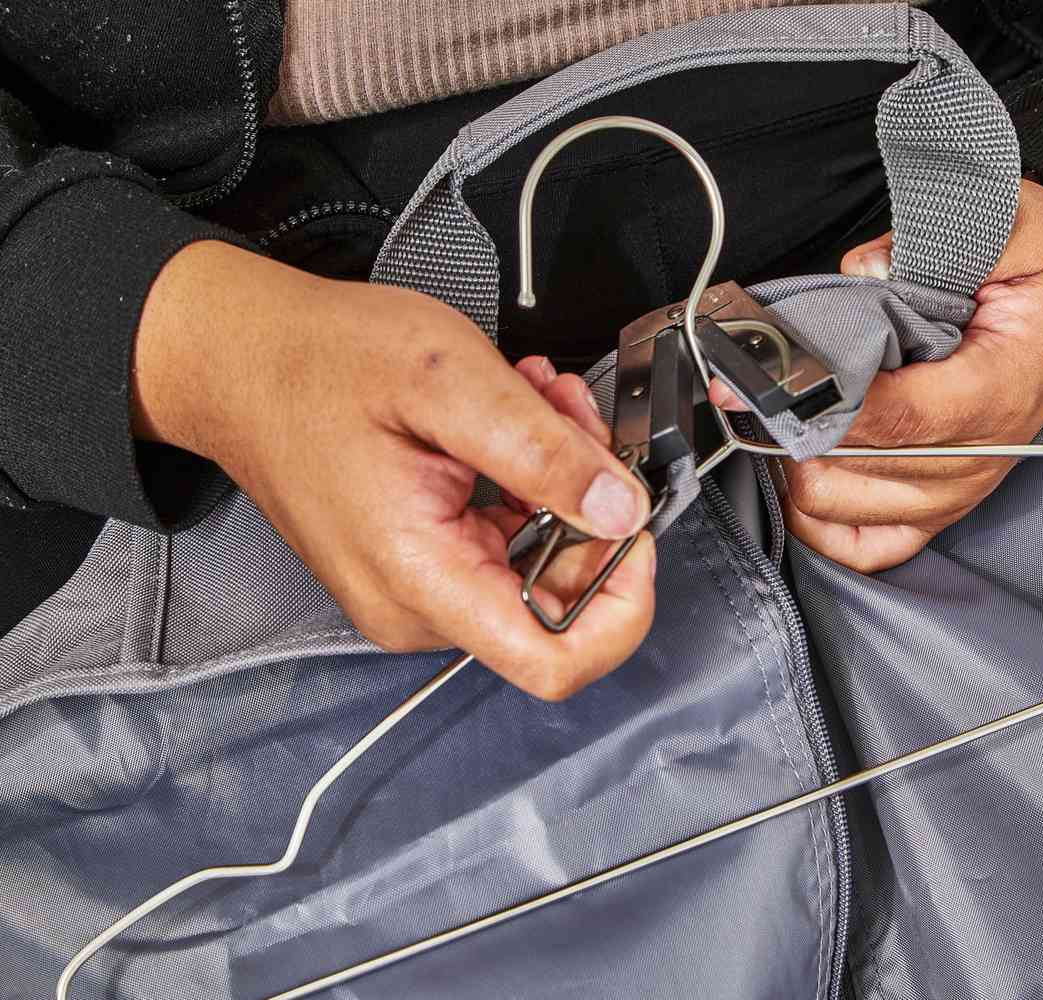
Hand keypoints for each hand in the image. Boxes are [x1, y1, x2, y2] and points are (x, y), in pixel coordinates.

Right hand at [132, 241, 655, 700]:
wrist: (240, 359)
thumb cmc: (316, 363)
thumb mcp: (448, 381)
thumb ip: (543, 453)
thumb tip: (622, 511)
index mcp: (422, 579)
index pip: (556, 663)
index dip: (622, 603)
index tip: (634, 526)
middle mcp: (419, 606)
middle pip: (562, 597)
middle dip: (590, 502)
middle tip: (573, 418)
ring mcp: (419, 589)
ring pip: (542, 558)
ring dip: (562, 476)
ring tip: (538, 401)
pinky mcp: (422, 563)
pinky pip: (509, 540)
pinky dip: (531, 478)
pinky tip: (518, 419)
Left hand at [712, 179, 1042, 571]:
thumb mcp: (1013, 226)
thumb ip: (936, 241)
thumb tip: (860, 271)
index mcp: (998, 390)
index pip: (898, 418)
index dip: (826, 402)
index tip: (771, 375)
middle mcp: (979, 456)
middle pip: (858, 466)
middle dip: (797, 424)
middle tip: (761, 381)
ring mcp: (959, 490)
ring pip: (845, 507)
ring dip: (801, 463)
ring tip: (789, 413)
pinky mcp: (941, 507)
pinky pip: (871, 546)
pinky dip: (825, 523)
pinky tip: (806, 476)